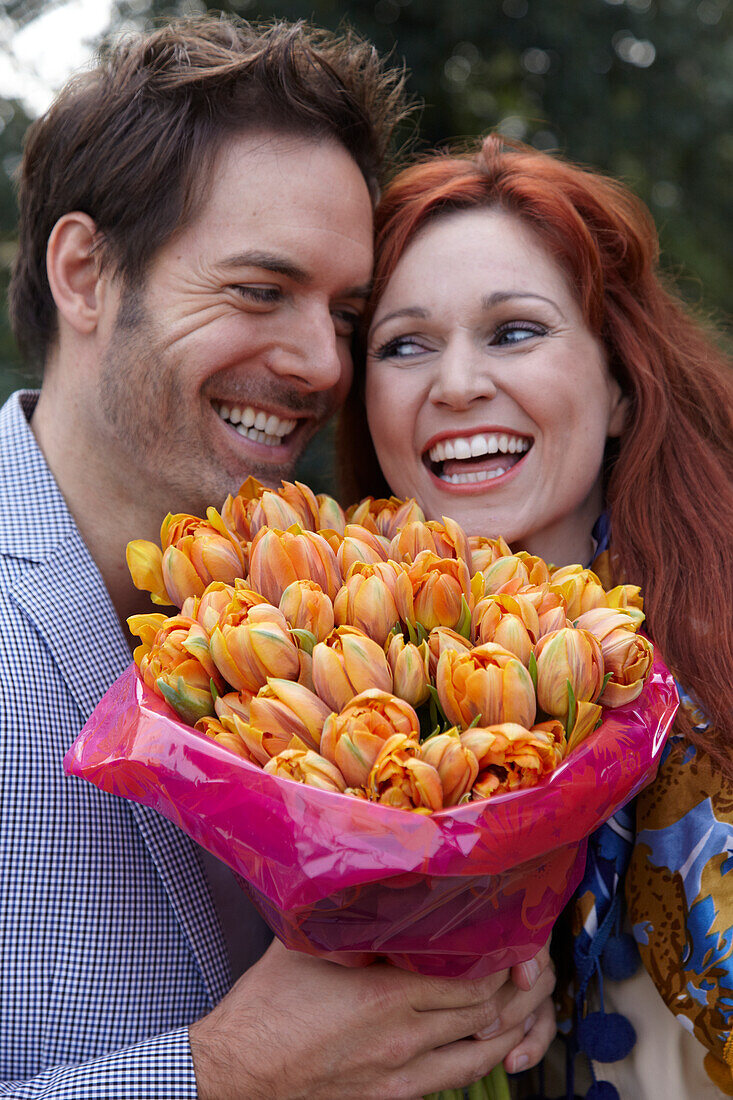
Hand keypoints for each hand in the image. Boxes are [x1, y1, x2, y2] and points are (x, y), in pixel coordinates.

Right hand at [189, 938, 555, 1099]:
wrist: (236, 1075)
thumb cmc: (265, 1007)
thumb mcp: (309, 946)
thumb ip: (352, 920)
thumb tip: (380, 882)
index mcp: (387, 996)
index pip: (475, 978)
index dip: (503, 958)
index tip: (510, 934)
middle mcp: (405, 1040)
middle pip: (489, 1014)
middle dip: (517, 988)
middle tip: (526, 963)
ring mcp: (403, 1076)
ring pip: (482, 1052)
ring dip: (510, 1026)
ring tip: (520, 1000)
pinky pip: (456, 1079)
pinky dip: (481, 1055)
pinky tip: (486, 1038)